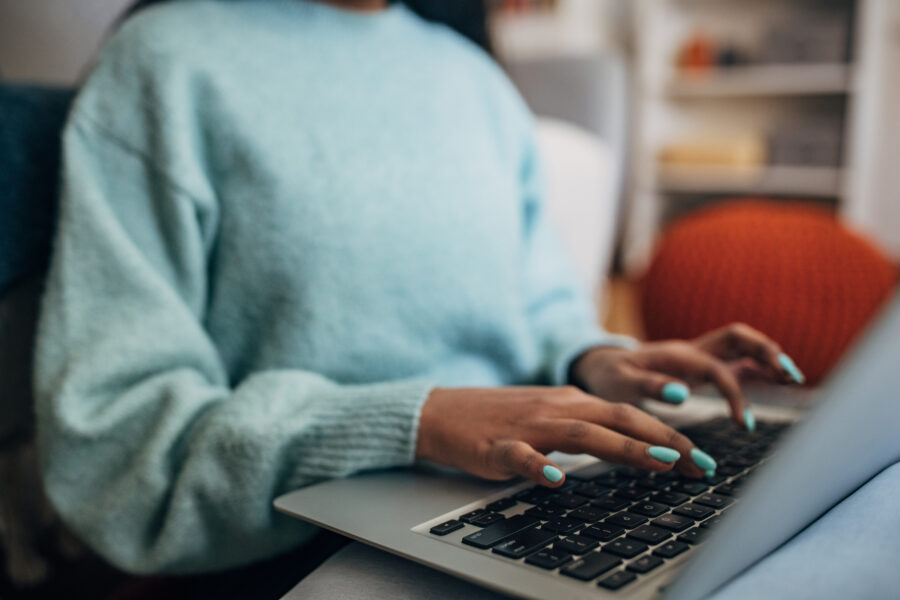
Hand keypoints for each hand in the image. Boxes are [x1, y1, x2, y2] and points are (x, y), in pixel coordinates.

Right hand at [416, 386, 715, 487]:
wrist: (443, 411)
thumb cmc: (500, 418)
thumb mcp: (550, 415)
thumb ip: (588, 428)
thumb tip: (633, 447)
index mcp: (571, 401)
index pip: (628, 415)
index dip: (668, 435)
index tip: (701, 458)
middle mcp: (556, 408)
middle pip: (617, 419)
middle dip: (663, 441)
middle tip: (700, 463)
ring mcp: (527, 426)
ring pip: (582, 433)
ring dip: (623, 448)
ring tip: (658, 464)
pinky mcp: (496, 446)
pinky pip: (519, 456)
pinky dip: (538, 466)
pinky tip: (555, 479)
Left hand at [570, 323, 804, 428]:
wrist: (599, 365)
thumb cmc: (609, 376)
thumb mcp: (620, 384)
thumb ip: (649, 387)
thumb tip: (682, 392)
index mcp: (676, 355)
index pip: (716, 370)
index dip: (735, 394)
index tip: (745, 424)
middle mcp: (691, 351)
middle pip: (737, 338)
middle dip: (765, 352)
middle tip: (790, 375)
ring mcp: (698, 357)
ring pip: (740, 347)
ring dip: (768, 357)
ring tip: (794, 378)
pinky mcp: (700, 367)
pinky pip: (735, 361)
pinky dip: (758, 367)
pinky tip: (777, 379)